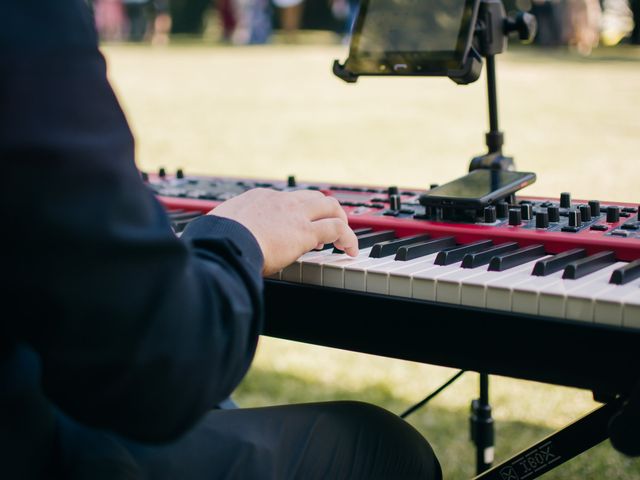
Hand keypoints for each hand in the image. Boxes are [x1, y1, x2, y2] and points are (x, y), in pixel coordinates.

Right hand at [211, 188, 357, 274]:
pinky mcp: (305, 232)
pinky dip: (348, 239)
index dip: (299, 213)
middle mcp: (281, 201)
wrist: (223, 242)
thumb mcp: (222, 227)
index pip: (287, 200)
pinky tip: (350, 250)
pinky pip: (337, 230)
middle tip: (331, 227)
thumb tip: (223, 238)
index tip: (301, 228)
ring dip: (341, 221)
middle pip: (314, 197)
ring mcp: (295, 214)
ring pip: (330, 207)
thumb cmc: (216, 240)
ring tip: (345, 240)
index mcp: (259, 198)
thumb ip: (231, 229)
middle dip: (326, 210)